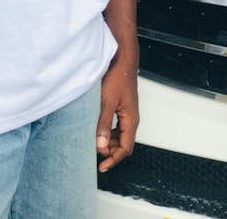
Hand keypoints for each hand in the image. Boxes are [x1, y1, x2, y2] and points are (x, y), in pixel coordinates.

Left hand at [96, 55, 138, 171]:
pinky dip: (108, 132)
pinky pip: (117, 127)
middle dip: (110, 151)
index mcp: (131, 120)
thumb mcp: (107, 102)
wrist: (122, 60)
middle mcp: (132, 118)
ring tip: (94, 139)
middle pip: (123, 144)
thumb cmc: (117, 77)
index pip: (125, 148)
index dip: (114, 159)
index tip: (102, 167)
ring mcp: (128, 113)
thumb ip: (104, 124)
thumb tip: (100, 146)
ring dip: (109, 142)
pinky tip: (98, 128)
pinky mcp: (123, 108)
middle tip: (94, 150)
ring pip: (120, 136)